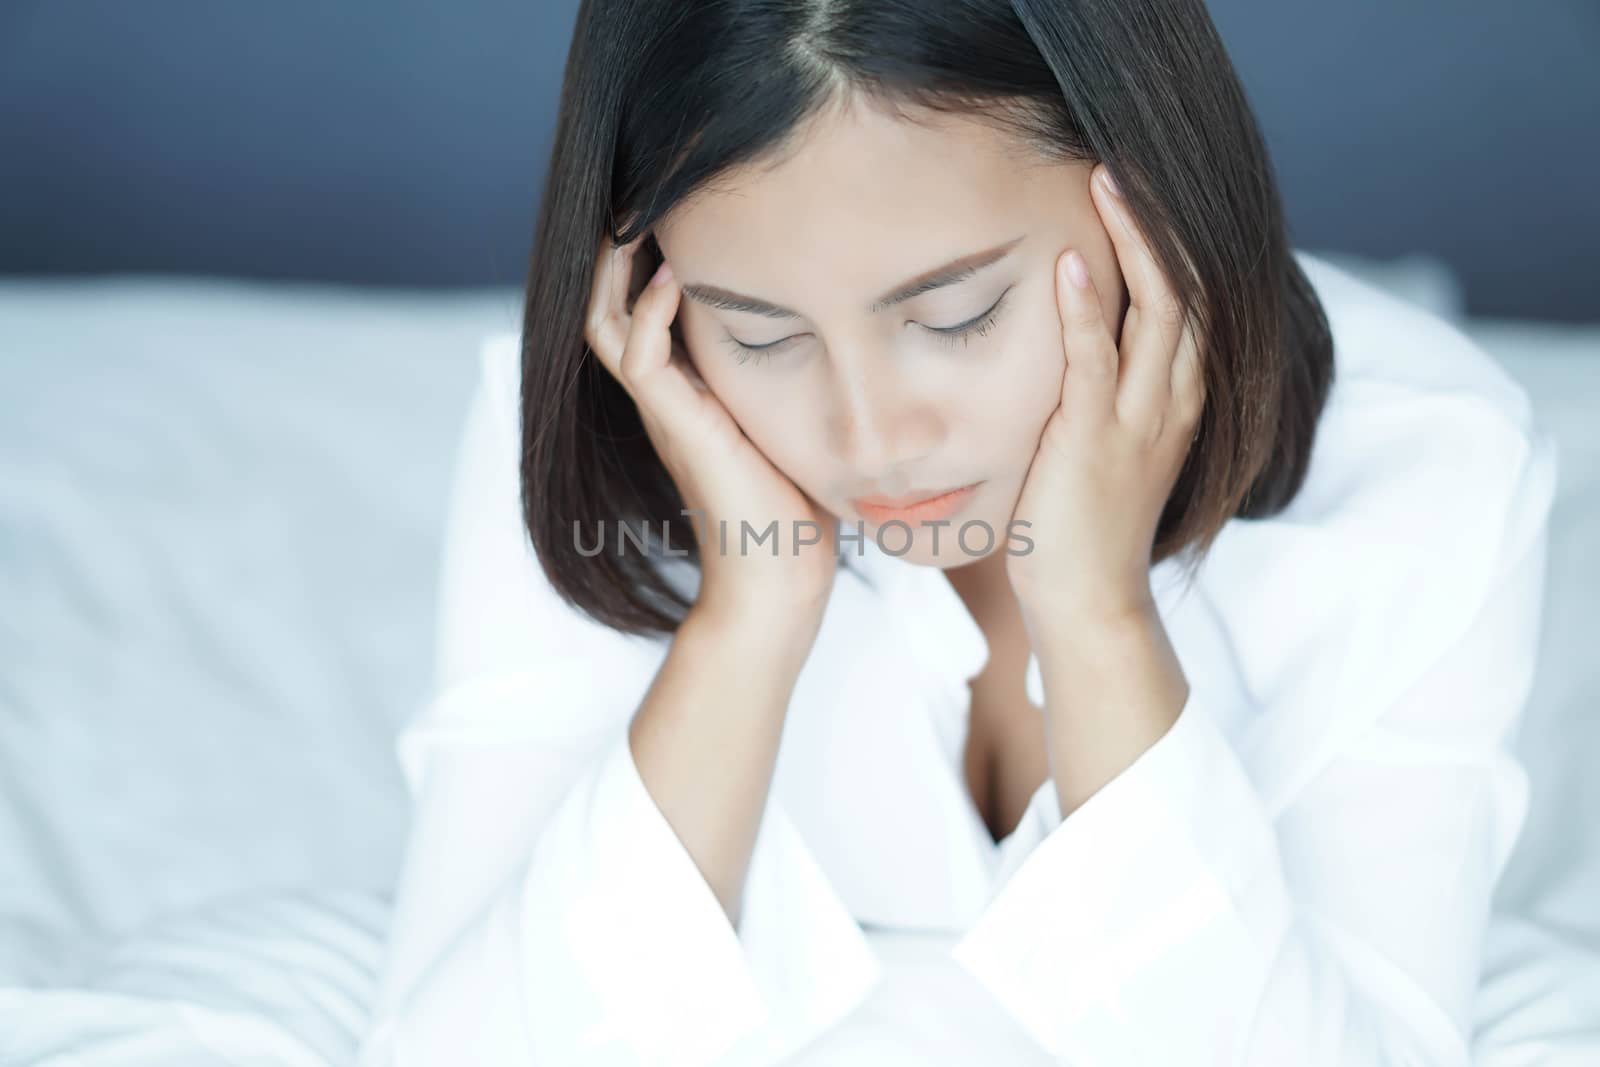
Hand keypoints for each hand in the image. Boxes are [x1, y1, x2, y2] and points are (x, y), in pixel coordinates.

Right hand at [585, 235, 840, 619]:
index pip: (643, 309)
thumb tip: (841, 331)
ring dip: (618, 268)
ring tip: (641, 215)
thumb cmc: (800, 512)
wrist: (782, 582)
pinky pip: (639, 356)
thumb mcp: (795, 422)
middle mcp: (665, 397)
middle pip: (608, 305)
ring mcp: (664, 412)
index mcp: (687, 393)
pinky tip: (678, 274)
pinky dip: (651, 311)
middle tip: (644, 193)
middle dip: (619, 250)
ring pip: (606, 322)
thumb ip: (797, 378)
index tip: (680, 206)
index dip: (647, 258)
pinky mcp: (677, 426)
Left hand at [1006, 164, 1204, 628]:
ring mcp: (1140, 420)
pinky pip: (1098, 362)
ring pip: (1158, 309)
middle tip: (1123, 160)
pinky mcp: (1096, 442)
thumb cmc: (1083, 526)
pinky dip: (1086, 309)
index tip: (1139, 185)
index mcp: (1178, 396)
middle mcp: (1173, 399)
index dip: (1171, 238)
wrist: (1088, 603)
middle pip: (1187, 286)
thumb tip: (1070, 341)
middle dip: (1159, 220)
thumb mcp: (1104, 444)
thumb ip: (1100, 389)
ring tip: (1107, 180)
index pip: (1191, 296)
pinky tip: (1069, 262)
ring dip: (1132, 240)